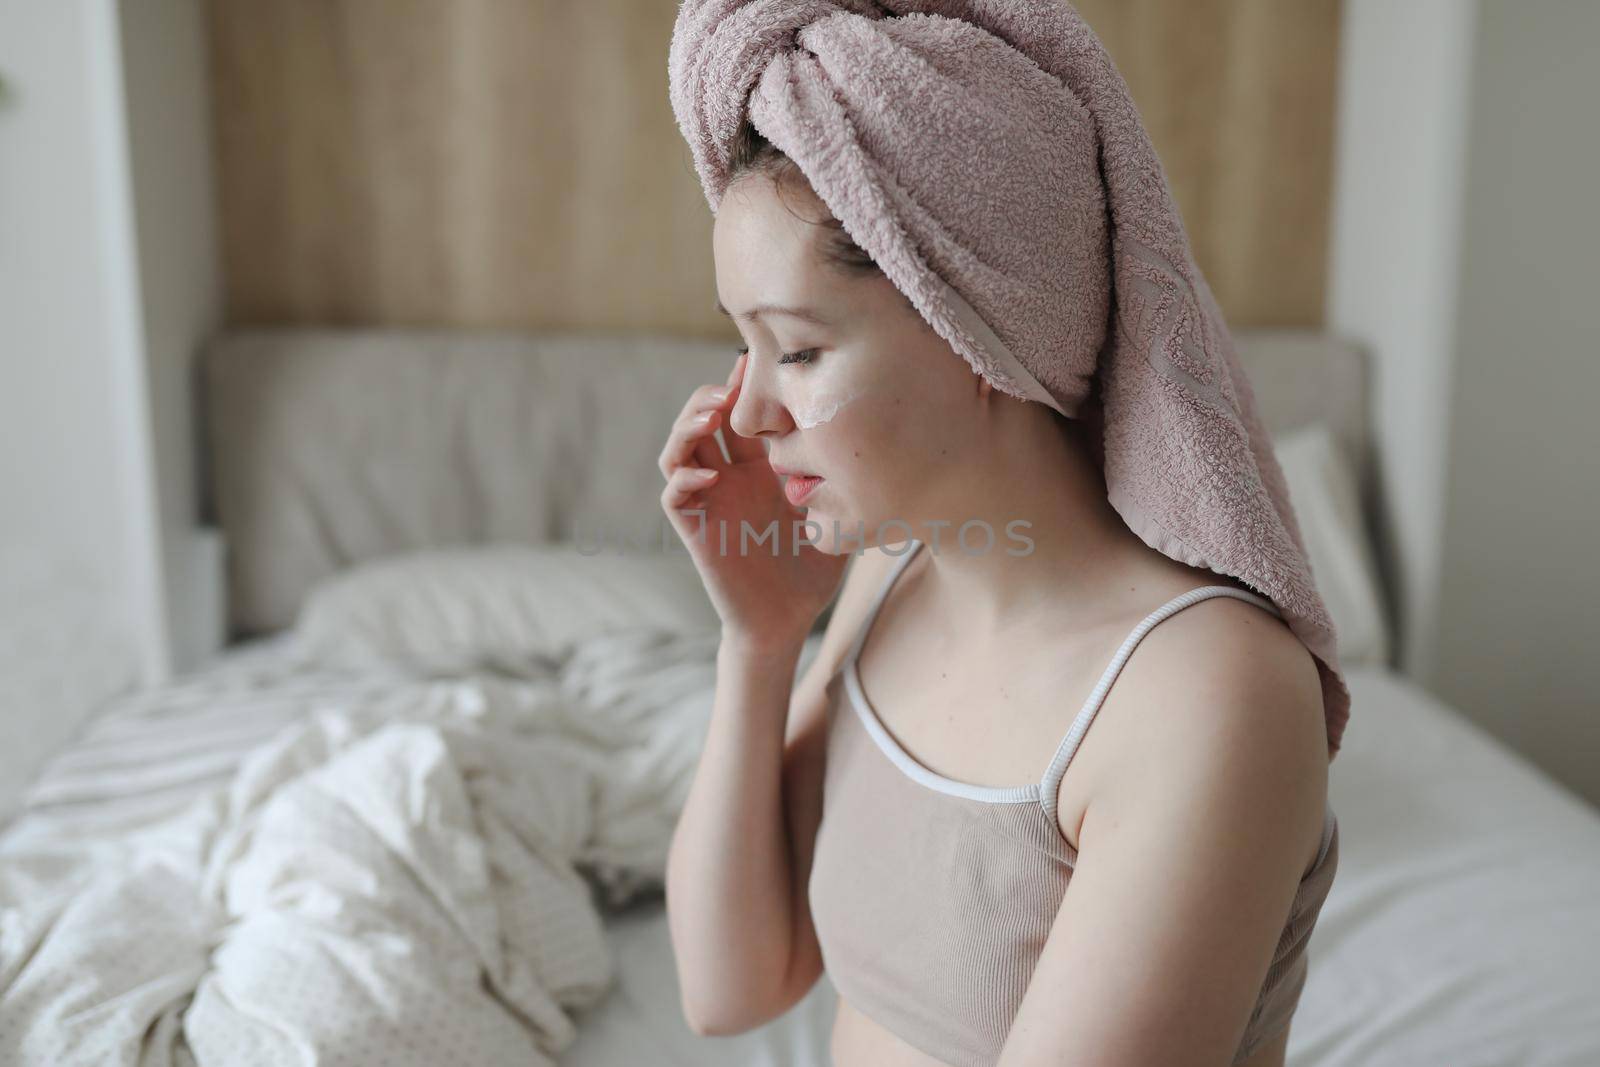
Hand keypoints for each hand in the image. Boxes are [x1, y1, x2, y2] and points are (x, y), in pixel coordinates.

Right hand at [658, 351, 848, 648]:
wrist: (786, 621)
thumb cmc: (812, 569)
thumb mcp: (835, 512)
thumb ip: (841, 477)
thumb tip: (869, 435)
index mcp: (758, 468)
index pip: (741, 414)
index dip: (744, 387)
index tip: (763, 362)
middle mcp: (728, 478)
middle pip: (701, 419)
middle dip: (713, 394)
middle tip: (736, 384)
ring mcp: (708, 501)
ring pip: (678, 449)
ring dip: (688, 425)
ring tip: (714, 414)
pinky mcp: (695, 529)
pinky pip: (674, 495)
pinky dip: (685, 478)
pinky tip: (712, 476)